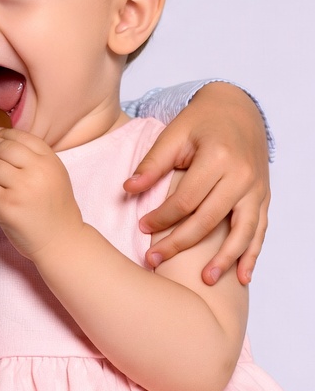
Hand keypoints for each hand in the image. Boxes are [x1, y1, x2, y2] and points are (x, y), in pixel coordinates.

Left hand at [0, 128, 83, 260]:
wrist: (62, 241)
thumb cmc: (53, 207)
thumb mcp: (53, 174)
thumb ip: (31, 156)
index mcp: (50, 161)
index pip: (20, 135)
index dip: (2, 133)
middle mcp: (37, 172)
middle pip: (2, 147)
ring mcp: (21, 189)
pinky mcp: (6, 206)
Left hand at [124, 83, 269, 284]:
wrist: (237, 110)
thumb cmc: (200, 122)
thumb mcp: (173, 134)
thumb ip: (152, 163)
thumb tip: (127, 189)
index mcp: (217, 158)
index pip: (186, 199)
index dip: (162, 217)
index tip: (142, 228)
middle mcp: (242, 176)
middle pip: (210, 220)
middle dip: (180, 244)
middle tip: (155, 263)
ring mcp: (257, 189)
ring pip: (242, 232)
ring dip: (224, 259)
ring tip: (206, 281)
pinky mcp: (264, 197)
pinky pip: (260, 230)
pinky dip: (252, 254)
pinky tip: (243, 277)